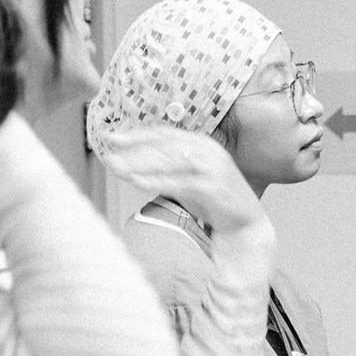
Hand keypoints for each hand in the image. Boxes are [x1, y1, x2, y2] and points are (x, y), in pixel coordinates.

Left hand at [101, 126, 270, 240]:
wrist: (245, 223)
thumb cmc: (213, 201)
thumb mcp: (188, 178)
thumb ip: (166, 168)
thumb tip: (130, 164)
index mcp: (200, 143)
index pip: (163, 133)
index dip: (136, 134)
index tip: (111, 138)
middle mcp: (207, 149)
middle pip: (163, 144)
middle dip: (134, 150)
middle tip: (110, 156)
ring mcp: (212, 166)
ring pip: (169, 160)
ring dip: (141, 165)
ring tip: (119, 170)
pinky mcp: (213, 185)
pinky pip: (179, 181)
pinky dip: (156, 181)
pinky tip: (138, 183)